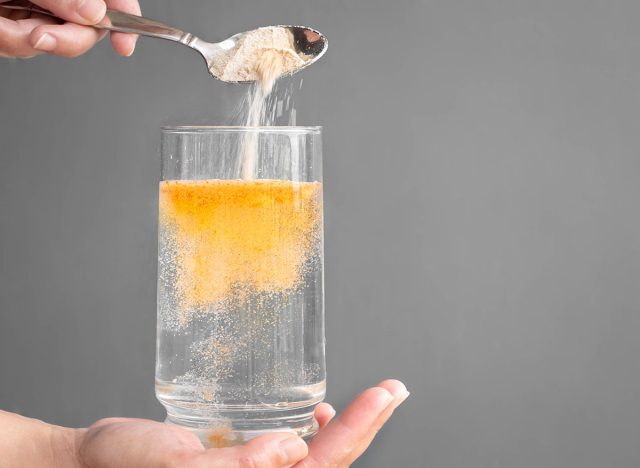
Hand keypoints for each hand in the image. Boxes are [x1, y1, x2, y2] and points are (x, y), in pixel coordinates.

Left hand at [0, 0, 139, 57]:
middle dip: (66, 39)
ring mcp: (33, 16)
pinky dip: (7, 41)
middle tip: (42, 36)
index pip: (110, 1)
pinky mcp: (12, 33)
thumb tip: (95, 13)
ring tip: (2, 25)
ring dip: (24, 40)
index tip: (124, 44)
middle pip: (86, 29)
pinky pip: (21, 48)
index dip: (126, 19)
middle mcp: (54, 2)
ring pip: (52, 43)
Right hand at [76, 380, 408, 467]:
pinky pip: (294, 452)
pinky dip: (314, 431)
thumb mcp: (178, 467)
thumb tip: (291, 451)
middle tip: (393, 389)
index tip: (384, 395)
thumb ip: (236, 466)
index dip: (357, 432)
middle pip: (330, 464)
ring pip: (318, 459)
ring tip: (369, 401)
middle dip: (365, 425)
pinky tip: (314, 415)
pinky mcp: (245, 461)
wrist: (95, 462)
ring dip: (347, 429)